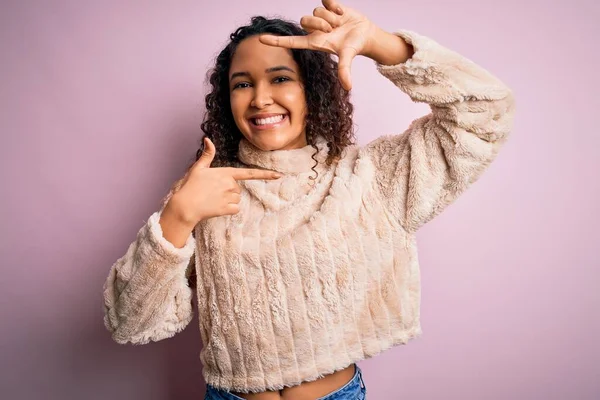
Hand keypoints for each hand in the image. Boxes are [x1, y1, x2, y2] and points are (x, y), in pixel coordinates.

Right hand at [165, 137, 281, 224]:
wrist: (185, 206)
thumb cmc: (190, 186)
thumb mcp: (198, 168)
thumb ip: (207, 154)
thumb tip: (208, 139)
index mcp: (225, 173)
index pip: (249, 173)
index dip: (265, 174)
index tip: (278, 175)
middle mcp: (230, 184)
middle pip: (238, 188)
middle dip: (229, 190)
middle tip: (212, 192)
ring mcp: (229, 197)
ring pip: (237, 199)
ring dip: (229, 200)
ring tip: (213, 199)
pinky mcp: (227, 209)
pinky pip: (235, 209)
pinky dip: (228, 210)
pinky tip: (216, 207)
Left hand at [259, 0, 375, 90]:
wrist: (364, 34)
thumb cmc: (353, 47)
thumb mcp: (347, 57)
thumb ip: (345, 70)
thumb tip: (348, 87)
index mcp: (313, 42)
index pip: (291, 41)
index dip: (276, 41)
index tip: (261, 39)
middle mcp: (314, 30)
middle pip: (304, 21)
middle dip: (320, 24)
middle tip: (332, 30)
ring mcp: (320, 17)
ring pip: (316, 11)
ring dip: (330, 17)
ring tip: (339, 24)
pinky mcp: (328, 6)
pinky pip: (325, 0)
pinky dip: (335, 6)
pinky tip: (342, 13)